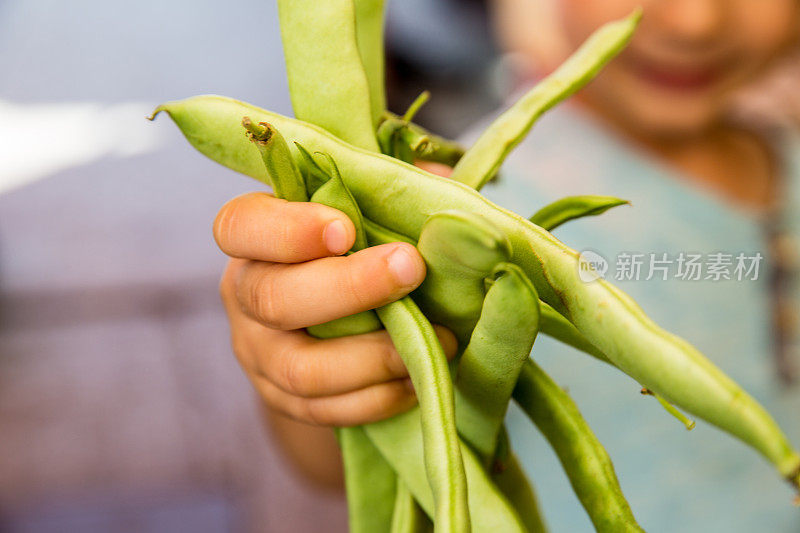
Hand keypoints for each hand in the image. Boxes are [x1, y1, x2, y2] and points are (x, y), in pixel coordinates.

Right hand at [214, 192, 457, 426]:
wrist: (328, 321)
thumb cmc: (353, 245)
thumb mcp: (362, 204)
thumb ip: (389, 184)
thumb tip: (440, 181)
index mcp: (253, 237)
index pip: (241, 227)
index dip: (288, 231)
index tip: (347, 229)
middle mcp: (245, 295)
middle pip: (274, 299)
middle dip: (350, 287)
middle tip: (412, 268)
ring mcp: (259, 353)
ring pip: (301, 368)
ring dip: (374, 356)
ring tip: (436, 340)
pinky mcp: (282, 399)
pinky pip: (324, 410)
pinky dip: (377, 397)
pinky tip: (417, 377)